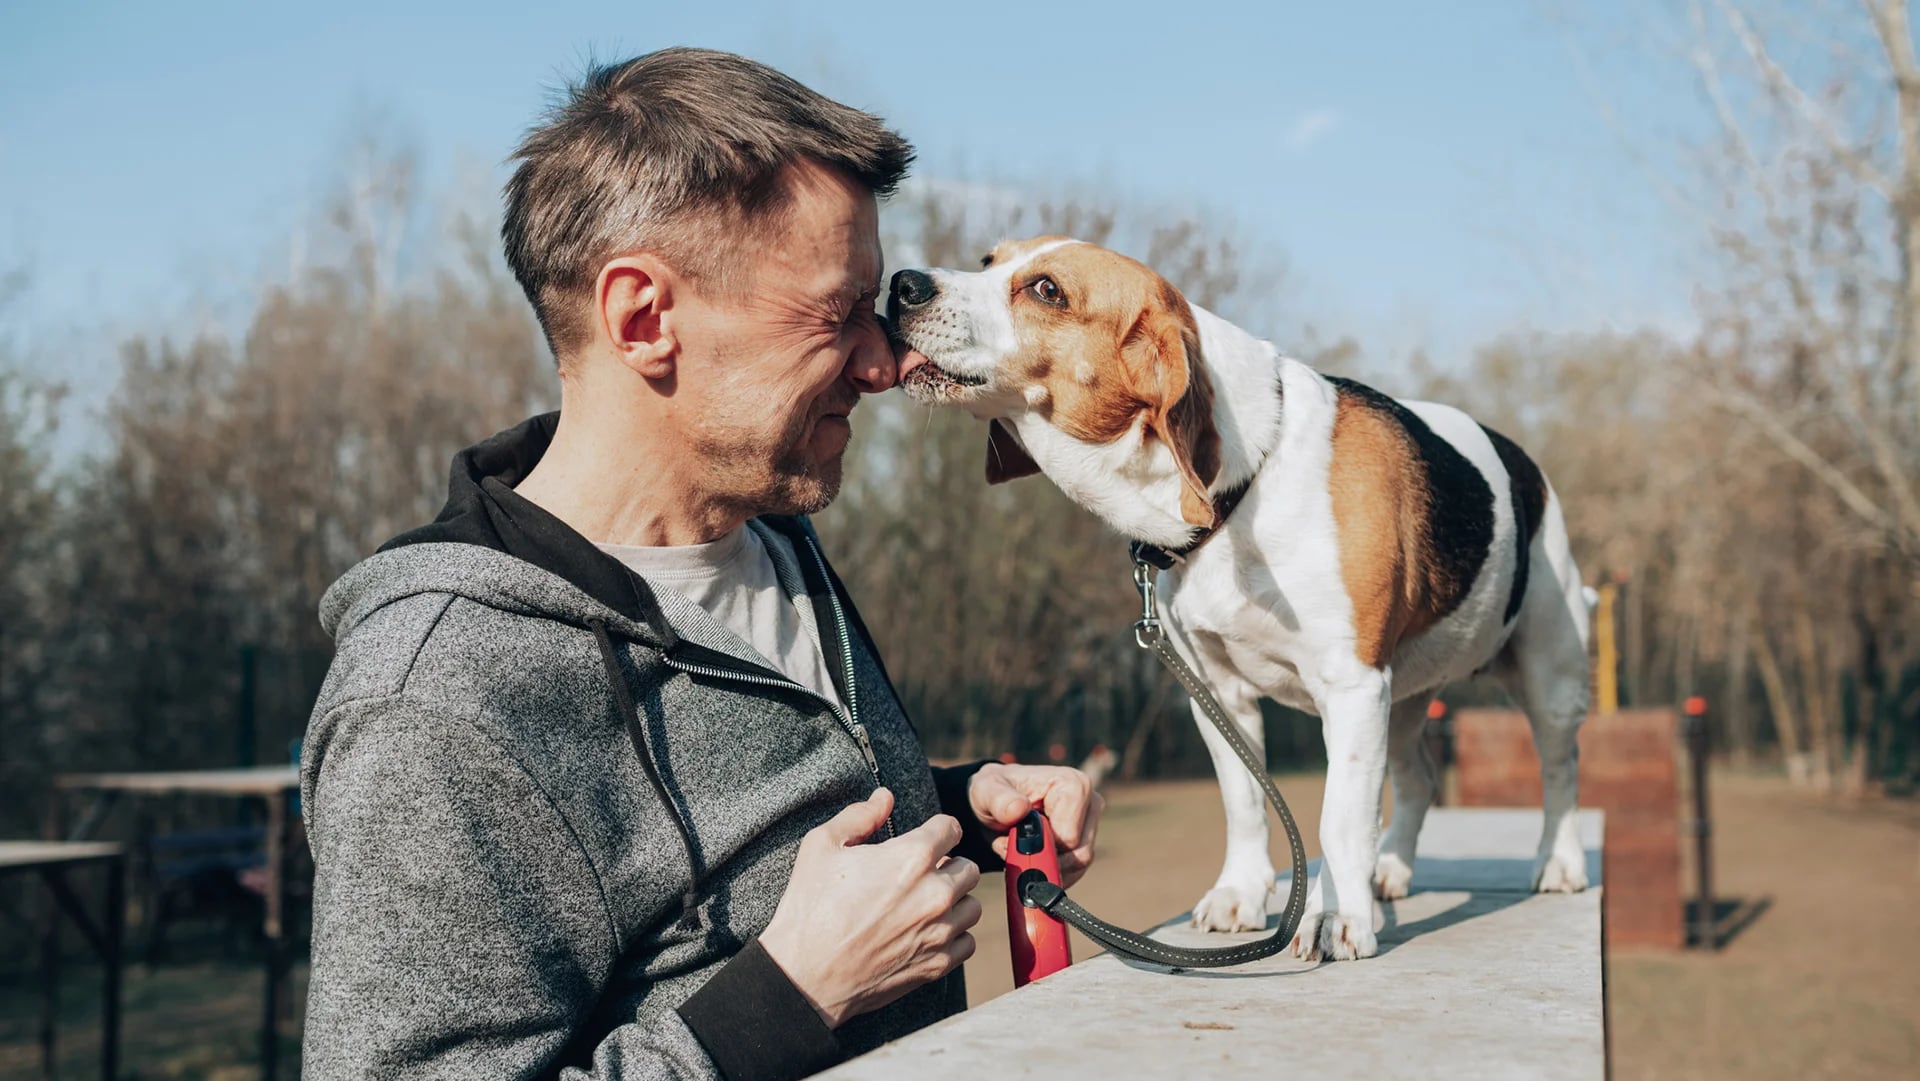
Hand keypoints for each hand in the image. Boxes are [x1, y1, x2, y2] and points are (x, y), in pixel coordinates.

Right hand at [759, 789, 981, 1028]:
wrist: (804, 976)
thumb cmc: (810, 908)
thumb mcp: (822, 846)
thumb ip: (859, 815)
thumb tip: (885, 797)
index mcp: (912, 857)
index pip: (951, 828)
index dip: (937, 830)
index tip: (925, 840)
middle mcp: (935, 892)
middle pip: (969, 867)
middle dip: (949, 865)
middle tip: (921, 875)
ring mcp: (939, 931)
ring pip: (972, 906)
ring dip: (955, 902)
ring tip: (926, 905)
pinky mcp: (937, 964)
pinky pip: (967, 942)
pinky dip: (953, 936)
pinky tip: (927, 933)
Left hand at [967, 763, 1104, 886]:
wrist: (995, 802)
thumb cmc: (993, 791)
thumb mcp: (986, 791)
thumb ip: (999, 800)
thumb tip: (1019, 809)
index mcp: (1074, 785)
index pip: (1069, 838)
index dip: (1041, 846)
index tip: (1016, 837)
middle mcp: (1091, 803)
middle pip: (1077, 855)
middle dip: (1042, 859)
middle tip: (1014, 846)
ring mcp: (1091, 824)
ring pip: (1077, 866)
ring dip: (1044, 865)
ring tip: (1020, 847)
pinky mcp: (1087, 841)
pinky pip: (1074, 872)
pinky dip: (1049, 870)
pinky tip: (1031, 855)